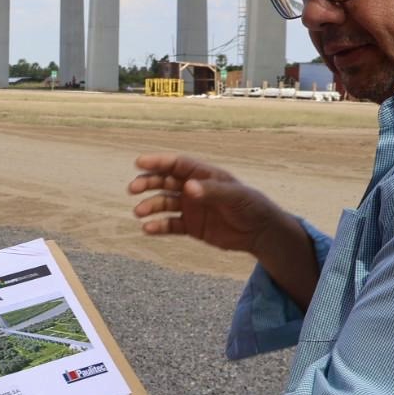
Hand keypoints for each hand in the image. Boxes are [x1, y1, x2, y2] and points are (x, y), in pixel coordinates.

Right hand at [128, 152, 282, 255]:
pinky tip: (148, 229)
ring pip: (164, 203)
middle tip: (133, 189)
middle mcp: (193, 188)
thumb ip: (211, 191)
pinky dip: (158, 226)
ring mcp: (191, 207)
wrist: (260, 232)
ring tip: (139, 213)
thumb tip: (188, 187)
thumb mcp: (235, 196)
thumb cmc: (251, 206)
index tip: (139, 162)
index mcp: (203, 175)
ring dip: (150, 206)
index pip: (177, 164)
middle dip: (147, 183)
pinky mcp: (191, 226)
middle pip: (165, 182)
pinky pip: (170, 224)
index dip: (158, 162)